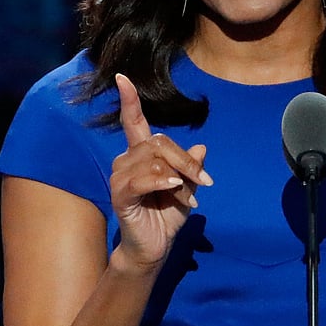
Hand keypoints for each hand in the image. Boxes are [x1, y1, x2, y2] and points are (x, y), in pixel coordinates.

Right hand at [108, 73, 212, 271]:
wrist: (154, 248)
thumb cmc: (166, 217)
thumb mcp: (187, 190)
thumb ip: (192, 169)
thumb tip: (202, 147)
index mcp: (141, 155)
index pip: (133, 122)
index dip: (129, 100)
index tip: (122, 78)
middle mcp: (127, 161)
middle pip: (159, 142)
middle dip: (186, 160)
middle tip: (205, 181)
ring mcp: (121, 177)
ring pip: (154, 160)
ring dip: (179, 177)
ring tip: (190, 197)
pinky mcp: (120, 195)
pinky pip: (142, 178)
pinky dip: (162, 181)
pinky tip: (174, 189)